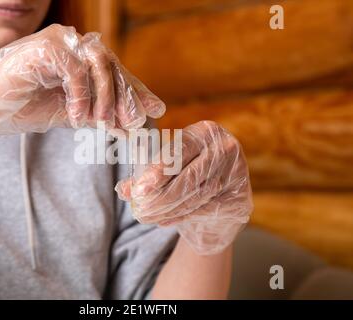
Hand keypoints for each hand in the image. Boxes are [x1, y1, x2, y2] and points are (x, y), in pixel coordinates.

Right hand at [0, 24, 164, 146]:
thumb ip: (101, 116)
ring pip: (99, 61)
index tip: (154, 111)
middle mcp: (72, 43)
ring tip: (102, 122)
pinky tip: (76, 117)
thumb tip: (131, 128)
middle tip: (133, 123)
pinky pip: (75, 68)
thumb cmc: (26, 108)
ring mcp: (58, 41)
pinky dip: (81, 94)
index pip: (116, 70)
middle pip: (112, 64)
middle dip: (125, 97)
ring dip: (106, 94)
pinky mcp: (44, 46)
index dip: (135, 91)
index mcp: (80, 56)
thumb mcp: (73, 114)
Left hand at [116, 121, 253, 254]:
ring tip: (146, 217)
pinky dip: (180, 217)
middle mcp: (225, 148)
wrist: (221, 197)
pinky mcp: (240, 197)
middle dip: (160, 197)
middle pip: (188, 177)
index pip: (180, 150)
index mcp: (205, 131)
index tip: (140, 189)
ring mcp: (237, 173)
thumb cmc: (188, 175)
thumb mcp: (168, 169)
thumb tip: (124, 190)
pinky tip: (163, 221)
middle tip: (139, 210)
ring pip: (196, 196)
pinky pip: (205, 210)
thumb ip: (145, 176)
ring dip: (167, 210)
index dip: (158, 170)